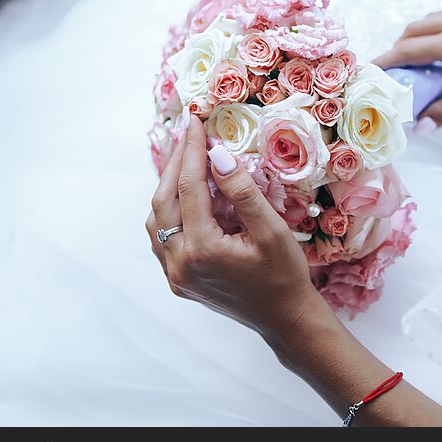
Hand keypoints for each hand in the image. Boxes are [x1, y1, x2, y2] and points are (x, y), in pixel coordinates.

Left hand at [145, 116, 441, 425]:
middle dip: (176, 164)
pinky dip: (170, 212)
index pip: (189, 187)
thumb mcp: (272, 230)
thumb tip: (217, 155)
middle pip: (164, 201)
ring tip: (188, 161)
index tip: (195, 122)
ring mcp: (175, 274)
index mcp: (201, 249)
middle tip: (189, 134)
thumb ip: (242, 191)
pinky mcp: (179, 280)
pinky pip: (162, 238)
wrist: (285, 319)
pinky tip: (187, 197)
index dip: (193, 151)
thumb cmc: (285, 275)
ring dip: (169, 188)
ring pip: (156, 221)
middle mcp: (179, 263)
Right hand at [373, 4, 441, 125]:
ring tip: (421, 59)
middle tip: (396, 69)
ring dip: (419, 35)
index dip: (386, 60)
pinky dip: (440, 28)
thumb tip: (421, 126)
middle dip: (399, 46)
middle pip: (414, 28)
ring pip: (433, 17)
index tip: (370, 70)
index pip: (409, 49)